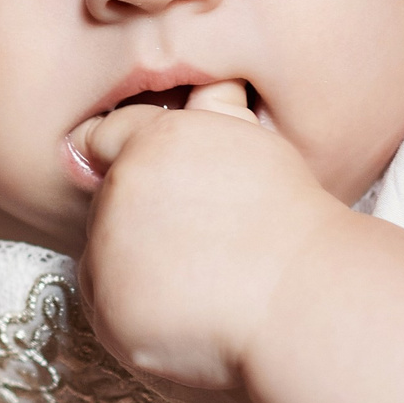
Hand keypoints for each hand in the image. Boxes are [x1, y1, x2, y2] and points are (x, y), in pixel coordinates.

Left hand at [70, 80, 343, 388]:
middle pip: (104, 206)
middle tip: (197, 246)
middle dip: (138, 224)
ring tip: (198, 283)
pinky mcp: (109, 307)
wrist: (302, 297)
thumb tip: (197, 85)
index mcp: (154, 141)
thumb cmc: (288, 223)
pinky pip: (109, 311)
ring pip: (102, 260)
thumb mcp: (252, 140)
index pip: (102, 138)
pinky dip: (136, 318)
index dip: (123, 162)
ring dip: (134, 272)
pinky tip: (187, 315)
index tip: (155, 191)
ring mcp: (108, 250)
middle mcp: (121, 189)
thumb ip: (213, 107)